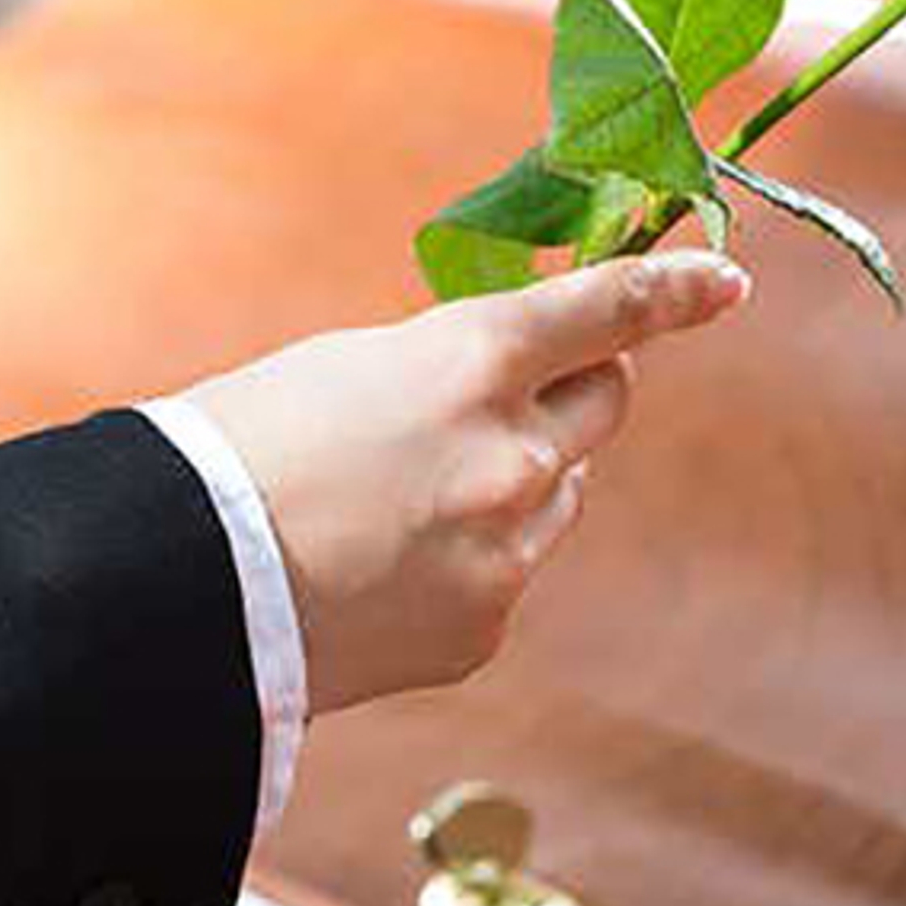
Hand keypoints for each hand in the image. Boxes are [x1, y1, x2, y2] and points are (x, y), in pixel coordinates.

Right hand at [187, 252, 751, 711]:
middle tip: (528, 387)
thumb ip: (446, 372)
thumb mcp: (348, 369)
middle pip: (605, 404)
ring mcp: (508, 550)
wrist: (180, 592)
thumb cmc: (238, 452)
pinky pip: (508, 572)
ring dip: (519, 480)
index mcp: (473, 363)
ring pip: (558, 494)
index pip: (609, 310)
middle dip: (580, 387)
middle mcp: (514, 455)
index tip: (725, 278)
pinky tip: (386, 566)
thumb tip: (500, 393)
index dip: (676, 287)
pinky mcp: (485, 627)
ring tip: (405, 495)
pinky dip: (471, 560)